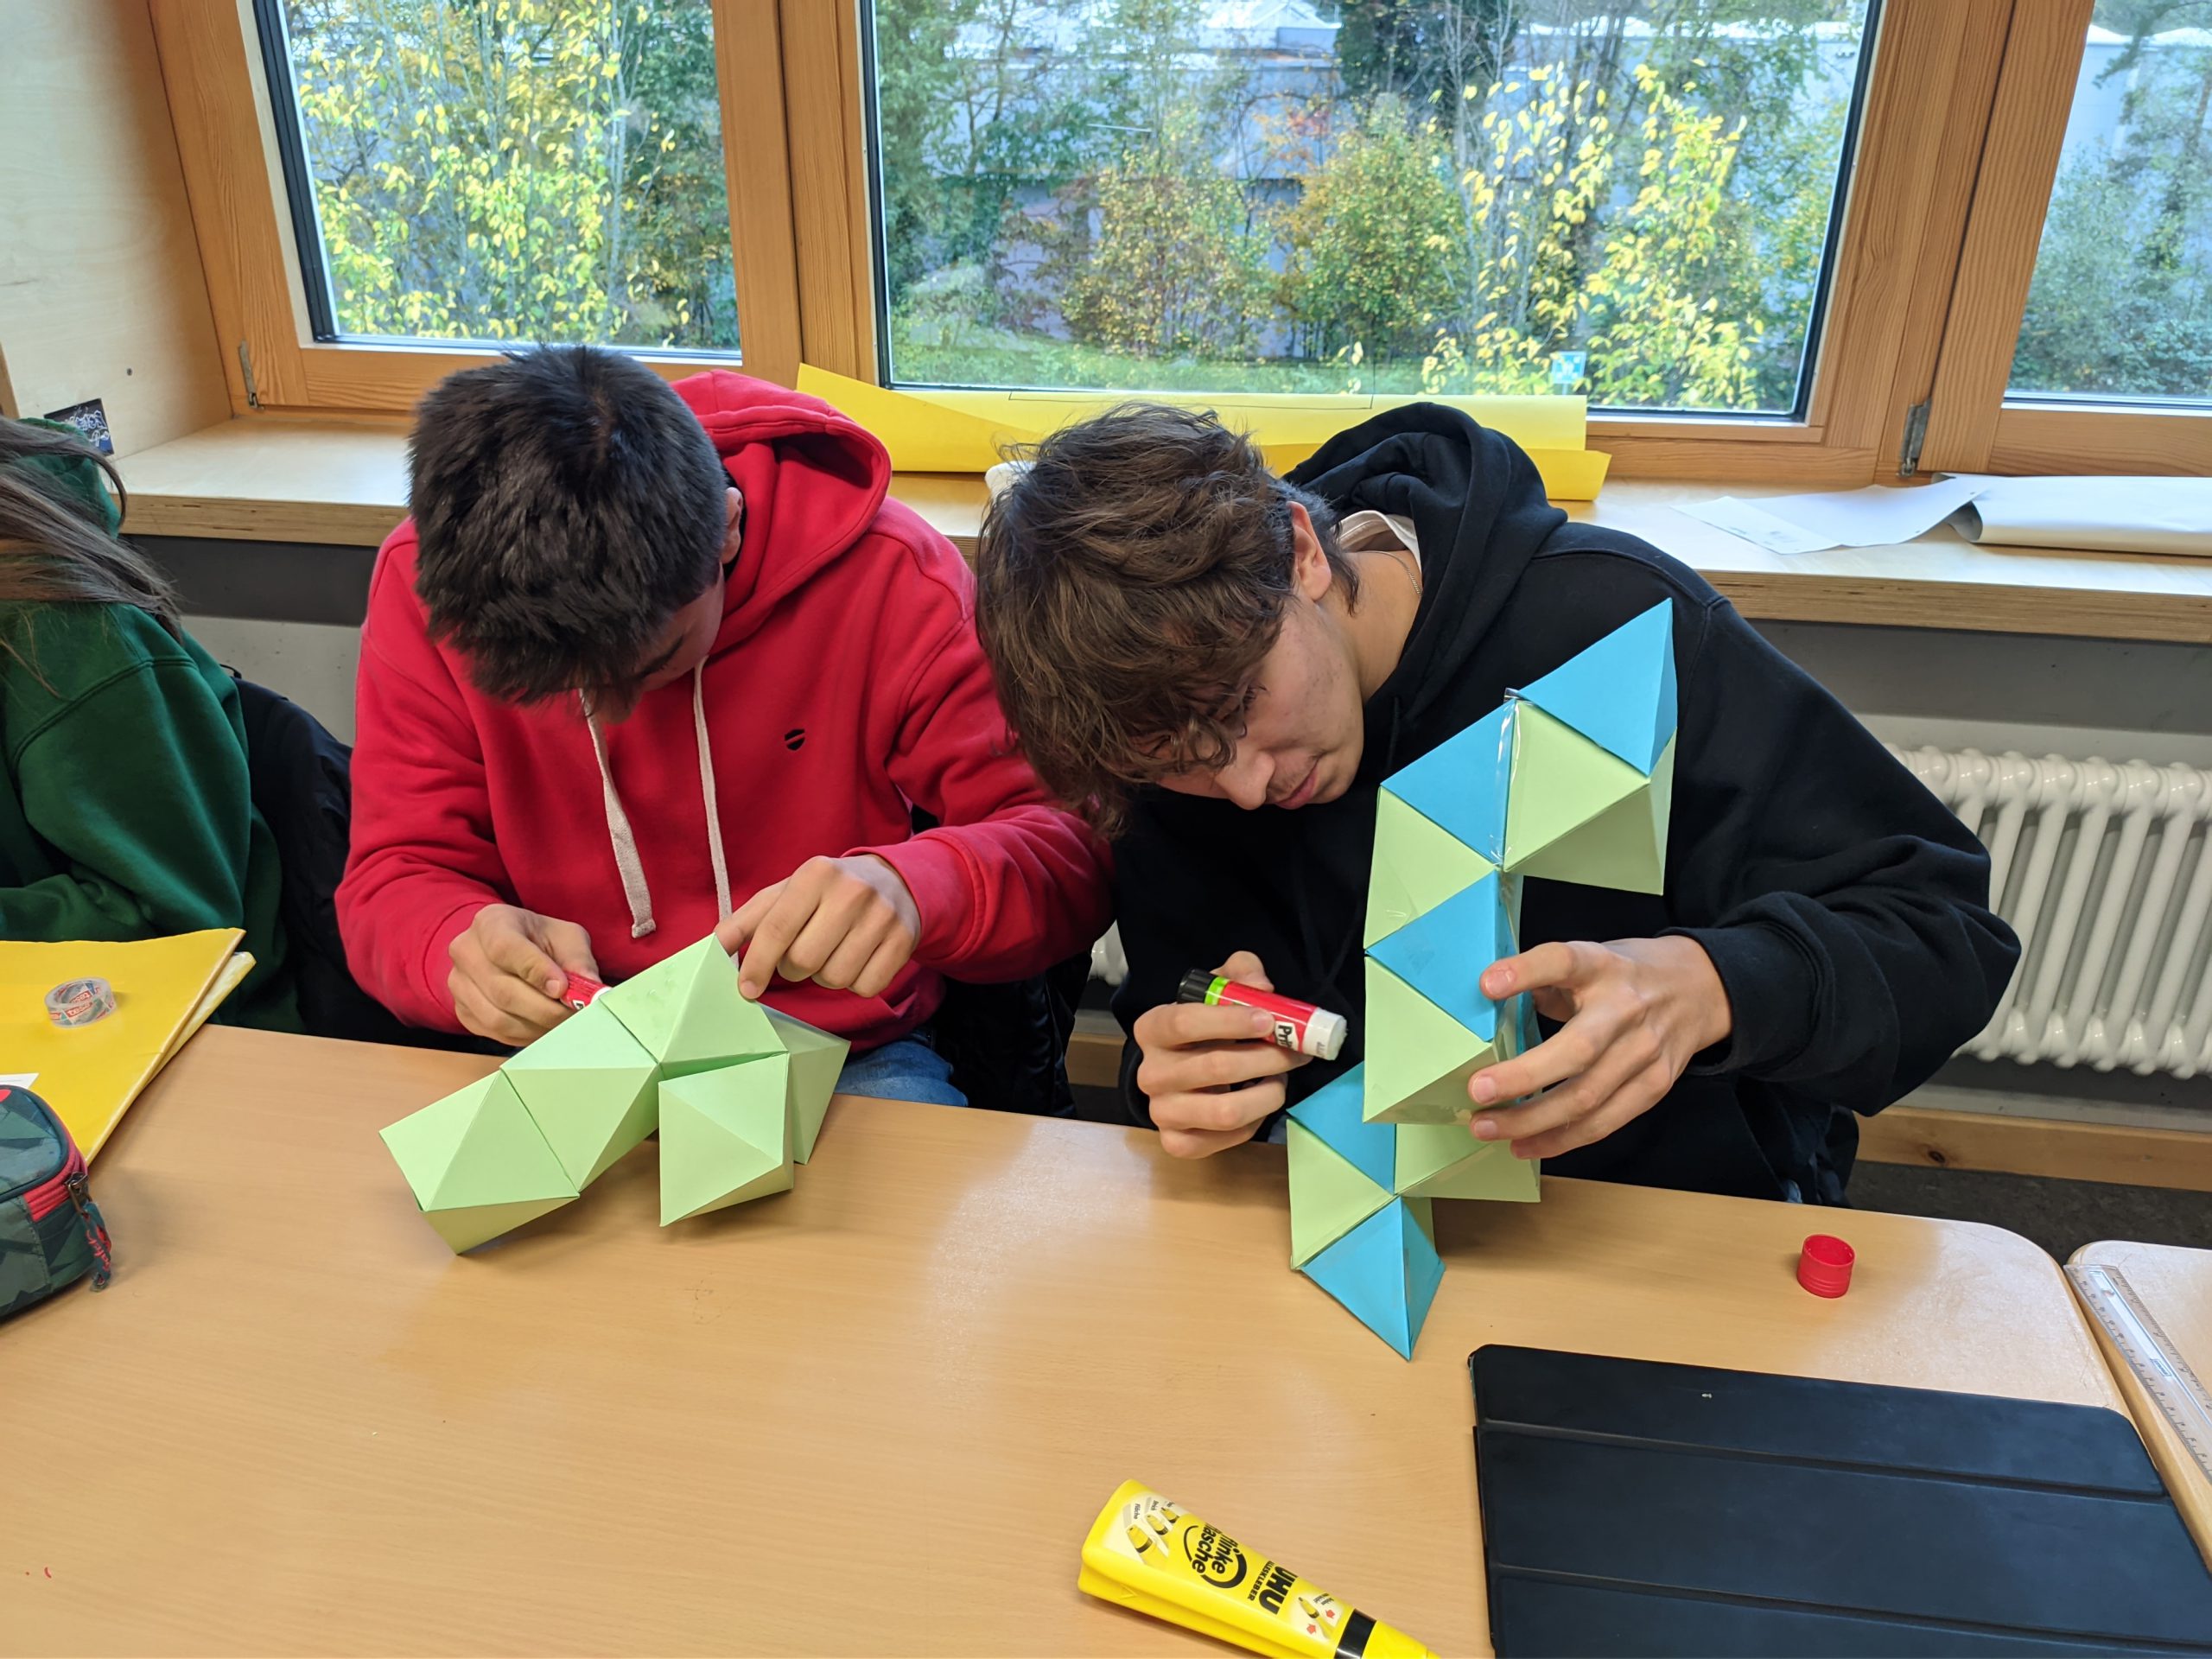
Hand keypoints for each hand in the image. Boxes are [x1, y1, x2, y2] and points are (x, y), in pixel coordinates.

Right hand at [448, 903, 600, 1045]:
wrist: (511, 949)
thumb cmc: (541, 940)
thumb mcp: (566, 938)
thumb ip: (579, 962)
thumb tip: (591, 994)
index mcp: (491, 922)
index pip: (506, 948)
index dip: (536, 972)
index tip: (563, 989)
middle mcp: (466, 951)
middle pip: (503, 991)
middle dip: (546, 1009)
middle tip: (575, 1015)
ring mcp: (458, 983)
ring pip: (498, 1018)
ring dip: (537, 1027)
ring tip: (563, 1022)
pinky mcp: (462, 1011)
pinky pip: (494, 1033)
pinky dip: (525, 1036)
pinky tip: (544, 1026)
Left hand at [716, 854, 920, 1000]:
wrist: (895, 881)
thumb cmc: (828, 892)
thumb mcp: (786, 894)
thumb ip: (748, 921)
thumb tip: (714, 948)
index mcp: (816, 874)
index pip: (777, 929)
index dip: (757, 965)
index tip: (747, 988)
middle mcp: (852, 891)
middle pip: (804, 961)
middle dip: (793, 969)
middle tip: (800, 955)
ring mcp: (883, 916)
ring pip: (835, 978)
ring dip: (824, 976)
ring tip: (830, 953)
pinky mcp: (904, 941)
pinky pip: (866, 987)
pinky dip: (855, 983)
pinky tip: (856, 960)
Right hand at [1132, 950, 1308, 1158]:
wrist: (1179, 1073)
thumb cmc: (1202, 1028)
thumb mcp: (1217, 990)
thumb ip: (1240, 975)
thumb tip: (1263, 988)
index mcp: (1152, 1028)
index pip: (1184, 1023)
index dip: (1230, 1021)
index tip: (1269, 1019)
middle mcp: (1150, 1073)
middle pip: (1214, 1068)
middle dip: (1266, 1059)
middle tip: (1296, 1052)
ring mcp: (1161, 1112)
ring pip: (1226, 1111)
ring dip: (1267, 1094)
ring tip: (1278, 1079)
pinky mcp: (1178, 1143)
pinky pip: (1229, 1137)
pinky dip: (1256, 1121)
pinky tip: (1260, 1100)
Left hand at [1464, 936, 1731, 1159]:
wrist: (1700, 989)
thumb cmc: (1627, 975)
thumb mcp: (1591, 959)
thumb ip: (1547, 981)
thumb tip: (1488, 1011)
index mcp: (1603, 966)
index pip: (1563, 962)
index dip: (1526, 972)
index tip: (1486, 985)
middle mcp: (1627, 1008)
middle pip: (1577, 1049)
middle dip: (1523, 1077)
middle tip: (1477, 1091)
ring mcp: (1646, 1051)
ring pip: (1587, 1096)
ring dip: (1532, 1119)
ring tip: (1487, 1126)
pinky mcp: (1655, 1085)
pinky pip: (1604, 1122)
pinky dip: (1561, 1138)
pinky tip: (1525, 1144)